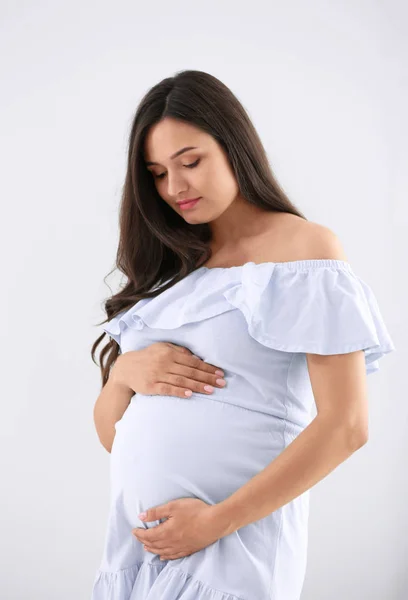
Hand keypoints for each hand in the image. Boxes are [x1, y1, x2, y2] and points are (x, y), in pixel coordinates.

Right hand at [111, 342, 226, 397]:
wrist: (126, 368)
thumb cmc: (148, 357)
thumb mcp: (162, 348)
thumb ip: (179, 351)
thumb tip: (196, 357)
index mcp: (169, 352)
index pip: (193, 361)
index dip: (207, 368)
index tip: (220, 374)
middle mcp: (164, 362)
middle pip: (190, 371)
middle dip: (207, 378)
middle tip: (221, 383)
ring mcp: (157, 374)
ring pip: (181, 380)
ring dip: (197, 386)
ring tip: (210, 390)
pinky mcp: (151, 386)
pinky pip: (167, 389)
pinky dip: (179, 391)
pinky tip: (190, 395)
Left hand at [131, 498, 223, 560]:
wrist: (214, 522)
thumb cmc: (195, 512)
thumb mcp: (173, 506)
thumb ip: (156, 512)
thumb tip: (141, 516)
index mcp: (166, 531)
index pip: (148, 535)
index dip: (139, 533)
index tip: (134, 530)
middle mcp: (171, 542)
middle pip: (154, 544)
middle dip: (144, 541)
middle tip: (139, 537)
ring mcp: (180, 547)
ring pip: (162, 551)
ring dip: (153, 549)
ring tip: (147, 547)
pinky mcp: (189, 549)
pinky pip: (173, 556)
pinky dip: (165, 556)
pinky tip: (163, 556)